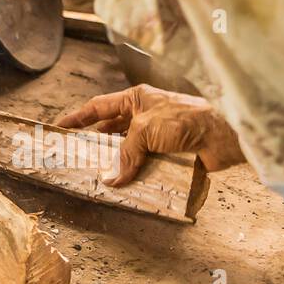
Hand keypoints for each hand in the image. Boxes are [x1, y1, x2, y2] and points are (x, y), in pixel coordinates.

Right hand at [54, 84, 245, 185]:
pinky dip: (136, 174)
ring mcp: (158, 135)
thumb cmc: (183, 119)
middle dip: (96, 144)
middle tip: (78, 157)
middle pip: (112, 130)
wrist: (222, 135)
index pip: (99, 107)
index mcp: (136, 99)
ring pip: (129, 149)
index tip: (61, 127)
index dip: (79, 117)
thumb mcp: (145, 130)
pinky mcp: (170, 153)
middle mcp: (145, 115)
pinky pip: (146, 164)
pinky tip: (126, 184)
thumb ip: (125, 153)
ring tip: (100, 175)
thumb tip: (113, 179)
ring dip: (117, 162)